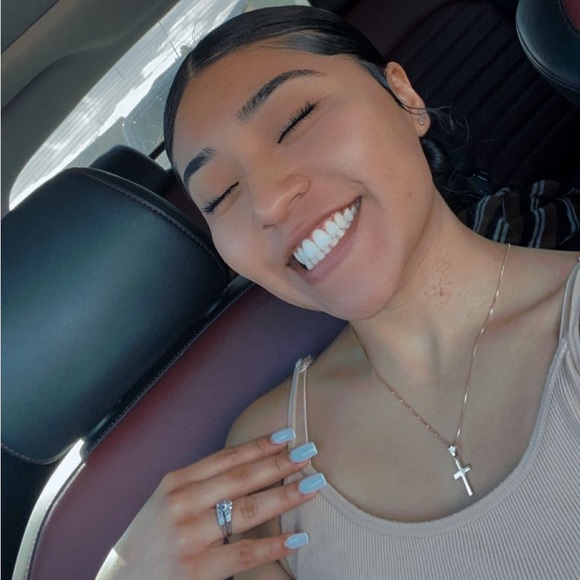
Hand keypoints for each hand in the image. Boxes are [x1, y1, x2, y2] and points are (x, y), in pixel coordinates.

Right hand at [96, 429, 318, 578]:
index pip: (225, 458)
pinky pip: (244, 553)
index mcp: (176, 482)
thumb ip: (199, 485)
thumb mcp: (166, 502)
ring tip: (311, 486)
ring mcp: (188, 537)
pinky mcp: (196, 570)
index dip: (258, 446)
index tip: (286, 436)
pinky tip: (296, 538)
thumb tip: (248, 467)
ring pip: (247, 511)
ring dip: (284, 496)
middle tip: (308, 453)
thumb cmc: (149, 541)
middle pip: (241, 478)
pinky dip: (273, 545)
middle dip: (278, 464)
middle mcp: (181, 504)